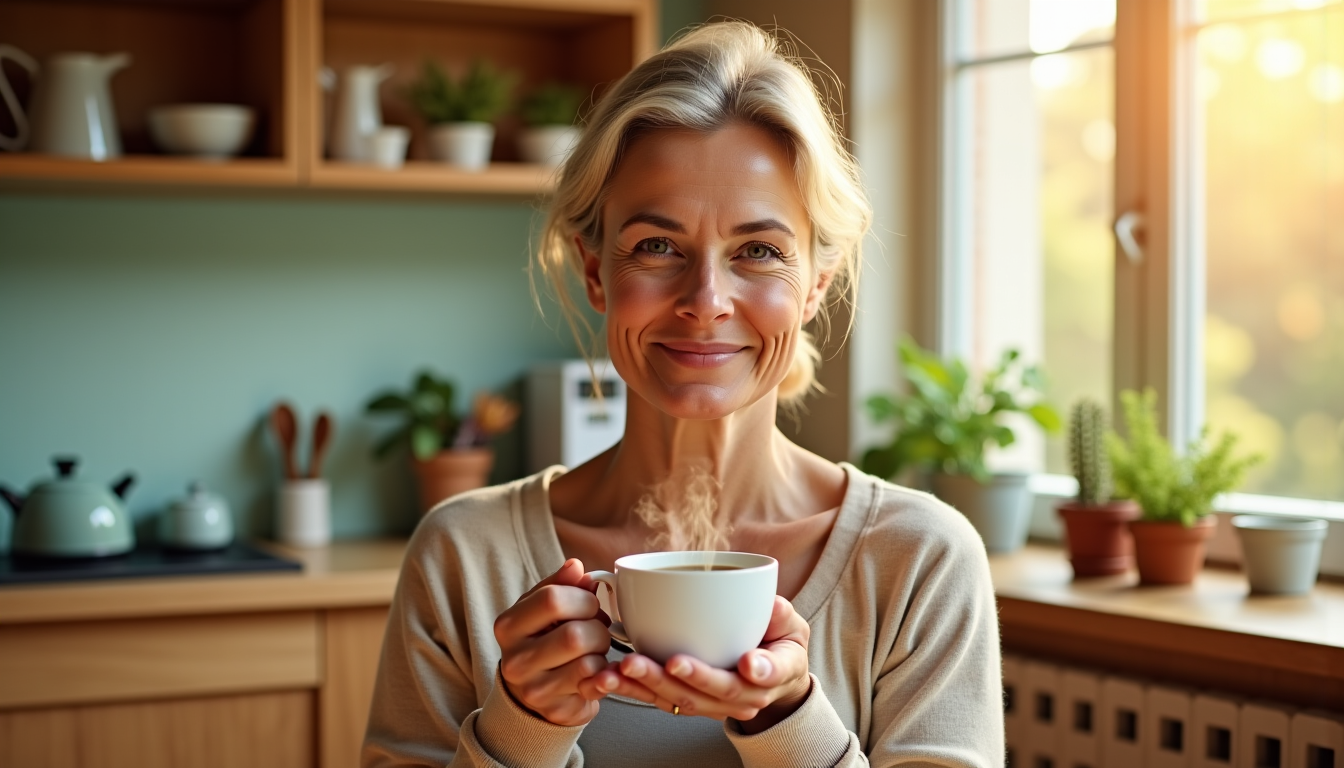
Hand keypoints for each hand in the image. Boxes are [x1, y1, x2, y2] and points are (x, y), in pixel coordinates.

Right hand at [494, 559, 611, 726]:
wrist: (534, 690)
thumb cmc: (541, 639)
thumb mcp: (541, 608)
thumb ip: (559, 585)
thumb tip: (575, 567)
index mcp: (508, 626)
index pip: (552, 599)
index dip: (582, 598)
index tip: (589, 602)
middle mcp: (515, 660)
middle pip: (575, 635)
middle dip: (597, 627)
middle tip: (596, 628)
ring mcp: (534, 689)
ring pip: (589, 662)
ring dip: (602, 652)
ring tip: (594, 649)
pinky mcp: (556, 710)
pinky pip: (596, 686)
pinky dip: (606, 673)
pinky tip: (598, 669)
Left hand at [577, 596, 811, 732]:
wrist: (773, 673)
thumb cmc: (780, 642)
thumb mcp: (791, 626)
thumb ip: (781, 617)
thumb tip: (766, 622)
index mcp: (772, 676)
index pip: (764, 677)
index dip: (753, 671)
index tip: (744, 662)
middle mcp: (744, 698)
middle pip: (709, 694)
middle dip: (676, 679)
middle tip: (649, 661)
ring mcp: (716, 704)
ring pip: (680, 700)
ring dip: (645, 687)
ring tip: (617, 671)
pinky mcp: (692, 702)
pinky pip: (663, 700)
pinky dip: (635, 691)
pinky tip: (611, 679)